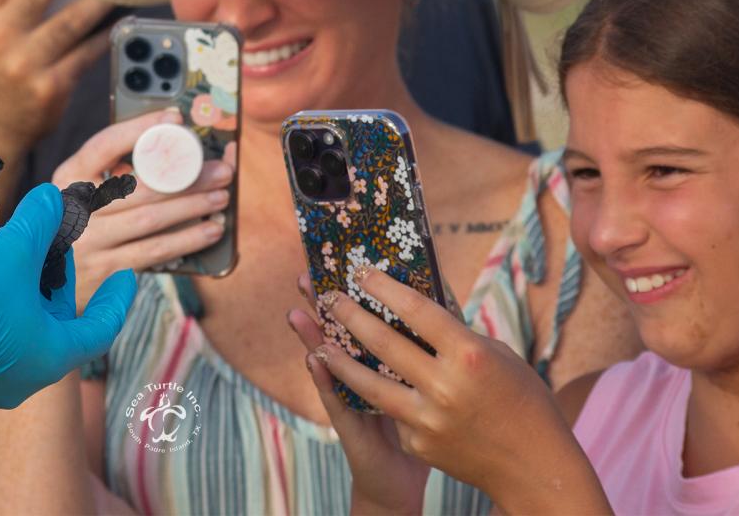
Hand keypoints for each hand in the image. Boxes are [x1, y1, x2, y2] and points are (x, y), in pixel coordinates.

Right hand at [0, 182, 136, 410]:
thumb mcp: (12, 249)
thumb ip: (39, 221)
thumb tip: (54, 198)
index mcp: (48, 357)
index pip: (100, 329)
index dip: (116, 298)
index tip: (126, 275)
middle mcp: (19, 377)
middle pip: (52, 324)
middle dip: (54, 283)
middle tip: (54, 248)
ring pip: (11, 325)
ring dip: (14, 287)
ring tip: (9, 249)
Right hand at [53, 108, 234, 309]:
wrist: (45, 284)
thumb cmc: (72, 226)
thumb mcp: (76, 193)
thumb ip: (109, 174)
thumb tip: (167, 148)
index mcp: (67, 179)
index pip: (104, 145)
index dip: (140, 129)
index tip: (174, 118)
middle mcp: (74, 209)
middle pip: (139, 187)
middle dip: (188, 177)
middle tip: (221, 169)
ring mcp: (89, 243)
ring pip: (150, 220)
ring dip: (193, 207)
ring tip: (221, 197)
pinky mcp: (105, 272)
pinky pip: (153, 252)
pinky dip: (186, 240)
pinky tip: (210, 230)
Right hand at [288, 274, 429, 515]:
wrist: (407, 476)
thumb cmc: (427, 422)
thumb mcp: (430, 378)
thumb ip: (427, 344)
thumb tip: (441, 295)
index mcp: (380, 357)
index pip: (363, 317)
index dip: (353, 292)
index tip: (344, 262)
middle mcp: (359, 371)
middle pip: (339, 330)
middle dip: (325, 303)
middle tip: (308, 275)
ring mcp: (350, 395)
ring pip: (329, 359)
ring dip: (312, 335)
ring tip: (297, 311)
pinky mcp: (350, 423)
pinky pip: (336, 398)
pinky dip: (324, 379)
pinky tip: (314, 359)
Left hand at [298, 267, 604, 512]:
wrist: (533, 467)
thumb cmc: (522, 400)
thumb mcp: (498, 354)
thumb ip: (456, 330)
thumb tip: (423, 296)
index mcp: (470, 355)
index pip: (417, 311)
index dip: (385, 288)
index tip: (362, 272)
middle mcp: (445, 386)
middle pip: (384, 342)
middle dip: (350, 315)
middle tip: (329, 297)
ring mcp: (428, 419)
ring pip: (370, 384)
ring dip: (340, 361)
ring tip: (318, 343)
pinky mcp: (419, 444)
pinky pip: (392, 412)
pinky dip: (379, 396)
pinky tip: (361, 383)